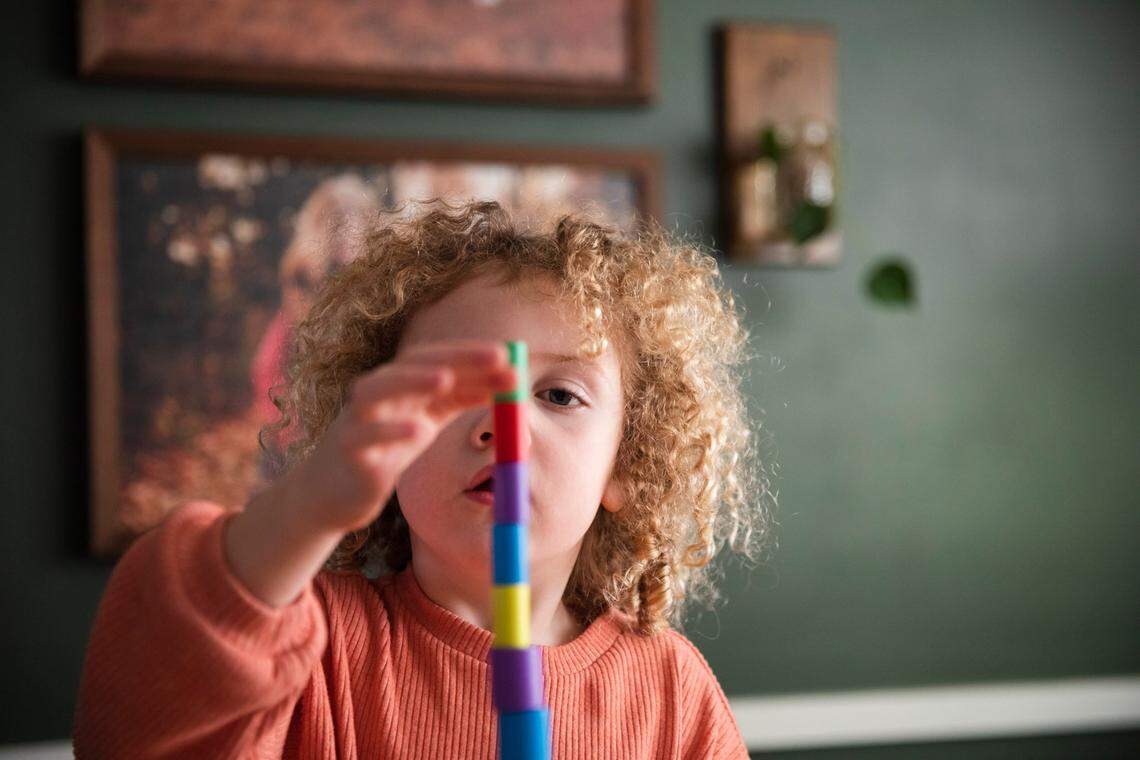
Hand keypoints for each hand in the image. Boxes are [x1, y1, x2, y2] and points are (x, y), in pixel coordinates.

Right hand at [282, 339, 515, 534]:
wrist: (336, 492)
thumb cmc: (386, 447)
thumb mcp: (429, 419)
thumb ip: (462, 398)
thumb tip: (509, 379)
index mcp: (400, 383)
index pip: (436, 358)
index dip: (470, 353)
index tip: (509, 352)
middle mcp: (377, 392)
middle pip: (411, 366)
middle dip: (455, 358)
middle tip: (495, 356)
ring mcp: (357, 419)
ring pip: (376, 391)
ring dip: (411, 382)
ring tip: (446, 379)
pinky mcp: (347, 450)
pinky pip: (364, 437)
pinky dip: (390, 430)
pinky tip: (418, 431)